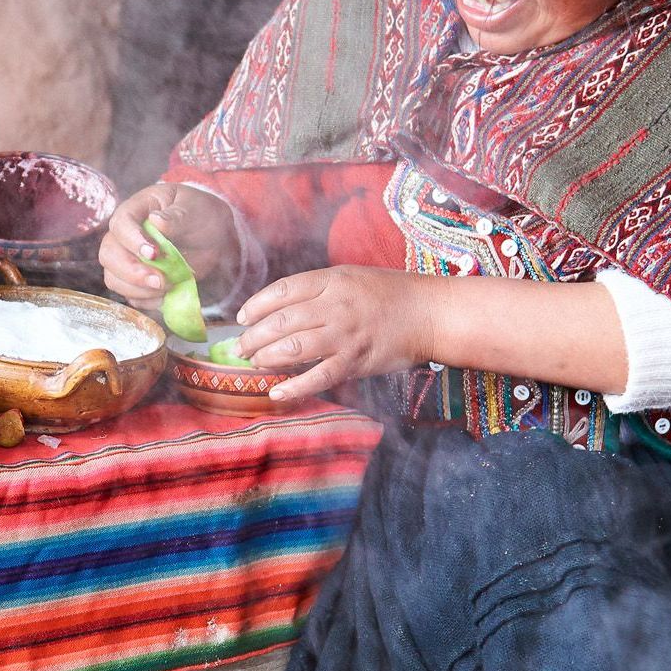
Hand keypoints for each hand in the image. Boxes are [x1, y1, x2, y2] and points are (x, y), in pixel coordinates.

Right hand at [100, 180, 238, 312]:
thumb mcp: (193, 209)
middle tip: (159, 280)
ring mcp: (128, 259)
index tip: (154, 254)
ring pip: (114, 279)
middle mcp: (124, 236)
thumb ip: (176, 216)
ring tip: (167, 286)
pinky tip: (167, 295)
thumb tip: (156, 221)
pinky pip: (130, 296)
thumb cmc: (199, 214)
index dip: (132, 241)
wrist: (212, 236)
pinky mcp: (137, 281)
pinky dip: (147, 300)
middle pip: (109, 255)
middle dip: (131, 272)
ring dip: (139, 289)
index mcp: (136, 210)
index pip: (120, 224)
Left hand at [236, 267, 440, 401]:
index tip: (242, 317)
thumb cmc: (392, 294)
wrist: (430, 313)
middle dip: (254, 336)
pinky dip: (294, 387)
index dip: (257, 305)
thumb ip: (320, 289)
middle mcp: (335, 306)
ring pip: (293, 348)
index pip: (283, 290)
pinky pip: (318, 377)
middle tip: (240, 347)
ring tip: (254, 364)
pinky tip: (276, 393)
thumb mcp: (353, 277)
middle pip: (282, 321)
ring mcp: (345, 335)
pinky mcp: (356, 361)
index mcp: (333, 281)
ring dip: (266, 358)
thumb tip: (284, 306)